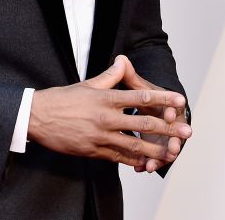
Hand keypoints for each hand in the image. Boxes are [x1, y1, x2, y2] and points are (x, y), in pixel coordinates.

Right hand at [28, 57, 189, 168]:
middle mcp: (106, 117)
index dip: (162, 98)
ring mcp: (100, 136)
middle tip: (186, 131)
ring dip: (156, 150)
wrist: (38, 117)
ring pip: (134, 145)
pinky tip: (147, 163)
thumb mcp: (88, 84)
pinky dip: (134, 162)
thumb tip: (123, 61)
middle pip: (143, 123)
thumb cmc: (63, 99)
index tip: (179, 100)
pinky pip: (118, 158)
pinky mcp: (93, 151)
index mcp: (106, 98)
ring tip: (173, 153)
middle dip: (168, 128)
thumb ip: (110, 76)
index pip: (140, 96)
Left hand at [116, 56, 191, 172]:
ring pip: (167, 148)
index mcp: (168, 104)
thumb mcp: (136, 86)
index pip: (174, 106)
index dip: (173, 110)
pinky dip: (150, 163)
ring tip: (153, 165)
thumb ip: (129, 75)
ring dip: (162, 157)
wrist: (149, 110)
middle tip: (173, 147)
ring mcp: (167, 136)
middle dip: (174, 140)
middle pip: (176, 132)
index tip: (170, 114)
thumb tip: (121, 59)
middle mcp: (172, 122)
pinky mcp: (159, 148)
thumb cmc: (142, 96)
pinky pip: (157, 158)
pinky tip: (142, 168)